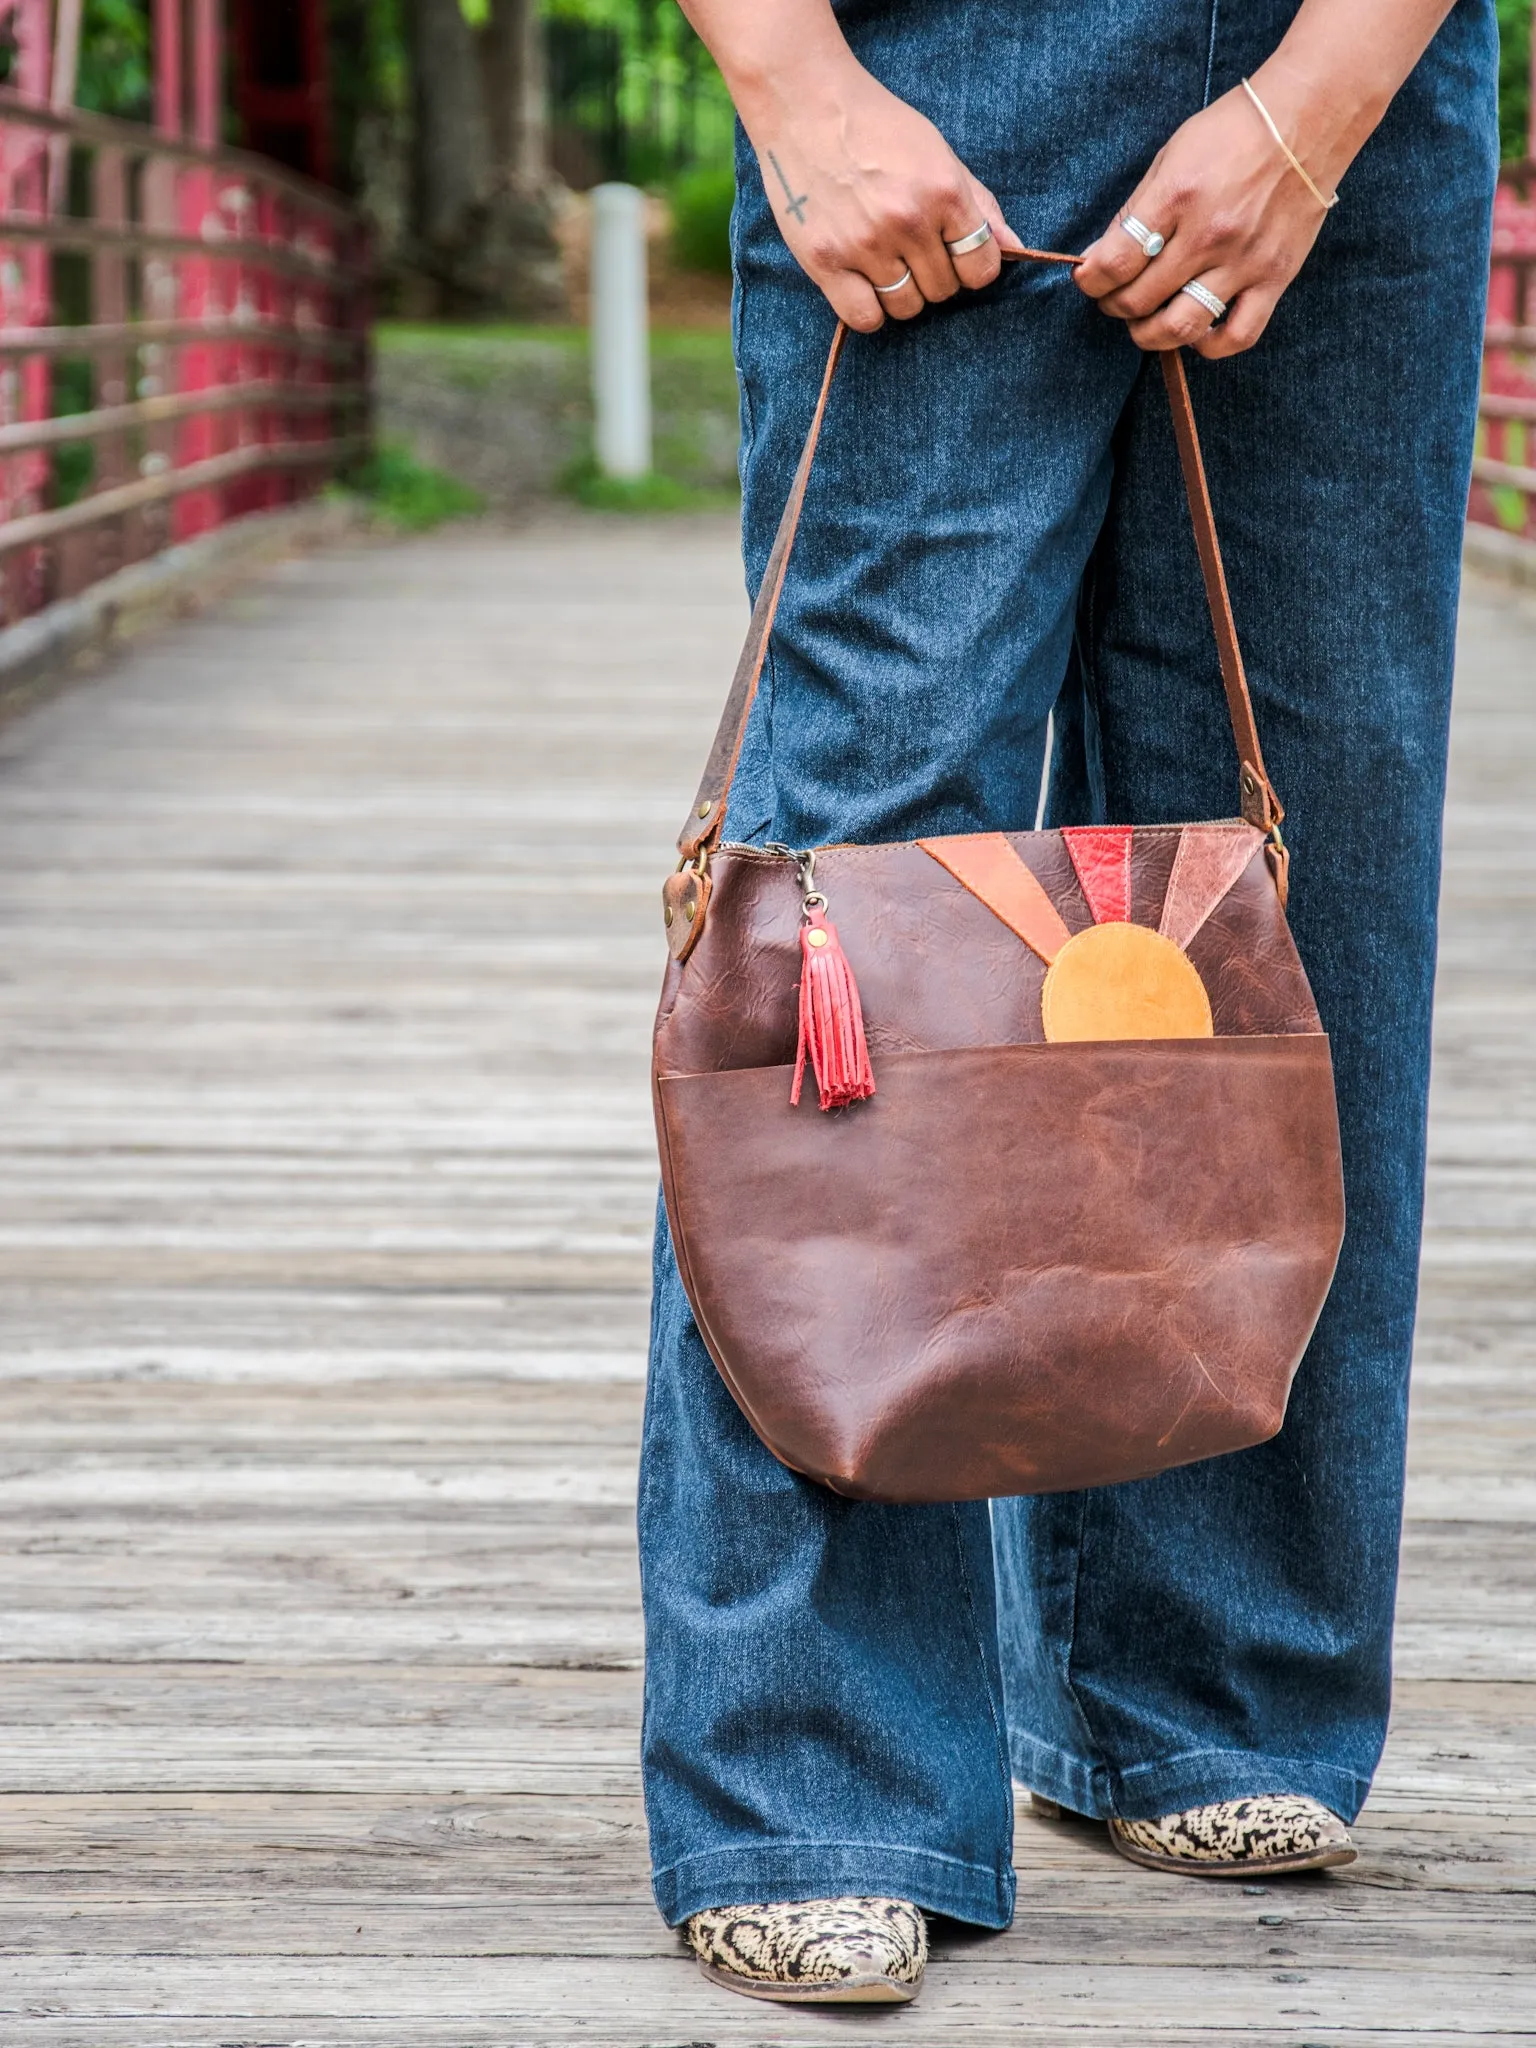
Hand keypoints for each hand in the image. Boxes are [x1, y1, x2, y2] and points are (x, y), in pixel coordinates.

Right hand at [747, 61, 1022, 331]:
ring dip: (900, 293)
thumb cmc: (877, 126)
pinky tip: (862, 283)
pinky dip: (868, 309)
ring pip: (906, 308)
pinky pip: (864, 318)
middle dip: (933, 276)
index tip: (954, 254)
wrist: (804, 104)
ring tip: (884, 261)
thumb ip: (979, 204)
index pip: (981, 267)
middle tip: (910, 248)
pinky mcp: (825, 261)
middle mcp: (908, 221)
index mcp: (943, 191)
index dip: (971, 266)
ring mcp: (865, 244)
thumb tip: (1017, 249)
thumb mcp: (938, 153)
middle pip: (943, 290)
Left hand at [1073, 76, 1340, 357]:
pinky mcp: (1275, 277)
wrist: (1309, 119)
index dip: (1091, 279)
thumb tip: (1103, 255)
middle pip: (1140, 299)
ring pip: (1181, 326)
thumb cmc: (1234, 132)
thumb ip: (1138, 209)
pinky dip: (1209, 345)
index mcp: (1178, 196)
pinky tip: (1196, 331)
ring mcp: (1244, 261)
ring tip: (1145, 322)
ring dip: (1150, 335)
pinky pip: (1238, 335)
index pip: (1116, 260)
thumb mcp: (1173, 156)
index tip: (1087, 278)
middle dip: (1114, 304)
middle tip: (1114, 296)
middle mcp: (1209, 234)